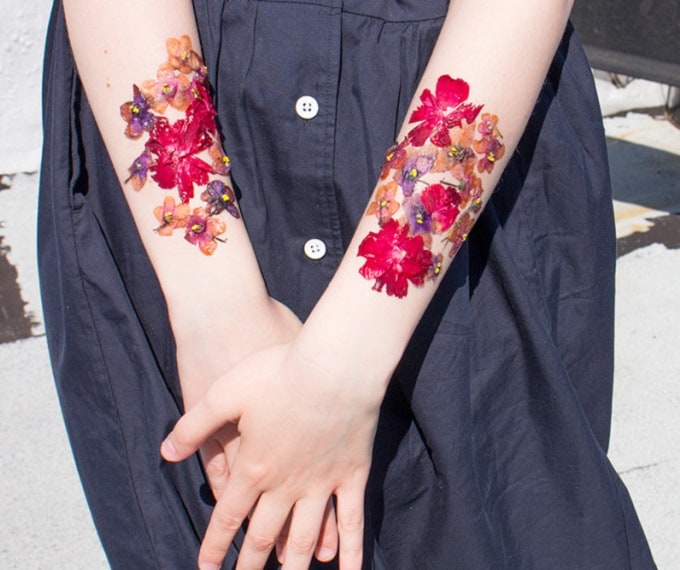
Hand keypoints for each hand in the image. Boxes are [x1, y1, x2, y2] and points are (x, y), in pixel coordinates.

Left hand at [161, 341, 384, 569]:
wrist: (335, 366)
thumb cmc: (280, 373)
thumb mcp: (225, 393)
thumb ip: (193, 426)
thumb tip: (165, 453)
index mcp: (254, 467)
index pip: (229, 515)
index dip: (215, 544)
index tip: (205, 568)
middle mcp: (286, 485)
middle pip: (263, 535)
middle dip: (248, 563)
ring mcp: (321, 483)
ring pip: (303, 538)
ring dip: (291, 567)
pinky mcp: (352, 475)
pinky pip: (350, 521)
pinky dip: (350, 550)